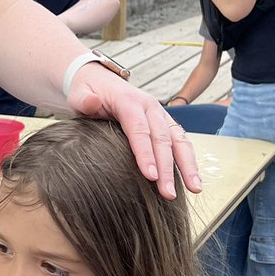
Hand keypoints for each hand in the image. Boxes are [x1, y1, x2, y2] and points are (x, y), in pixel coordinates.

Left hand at [66, 68, 200, 199]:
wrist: (101, 82)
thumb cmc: (89, 93)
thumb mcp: (79, 94)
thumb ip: (83, 99)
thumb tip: (91, 102)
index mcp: (129, 101)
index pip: (139, 129)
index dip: (145, 153)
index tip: (150, 176)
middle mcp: (150, 107)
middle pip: (162, 138)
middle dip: (167, 167)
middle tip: (168, 193)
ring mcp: (160, 115)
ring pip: (179, 140)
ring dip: (188, 165)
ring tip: (194, 188)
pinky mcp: (165, 123)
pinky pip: (181, 141)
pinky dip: (189, 160)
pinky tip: (192, 179)